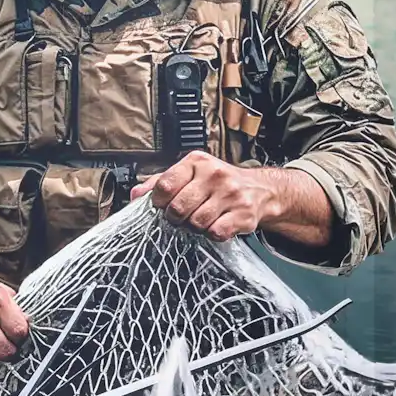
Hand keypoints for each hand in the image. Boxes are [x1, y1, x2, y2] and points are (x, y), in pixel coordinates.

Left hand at [132, 152, 284, 241]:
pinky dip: (212, 234)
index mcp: (196, 162)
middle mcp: (214, 174)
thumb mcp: (189, 175)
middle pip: (178, 208)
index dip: (158, 201)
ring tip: (200, 219)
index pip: (164, 185)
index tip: (163, 205)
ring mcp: (230, 194)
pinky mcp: (243, 213)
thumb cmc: (219, 183)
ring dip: (194, 227)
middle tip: (182, 216)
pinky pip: (215, 232)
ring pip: (196, 222)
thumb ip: (160, 183)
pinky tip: (216, 224)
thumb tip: (135, 195)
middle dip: (176, 218)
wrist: (259, 189)